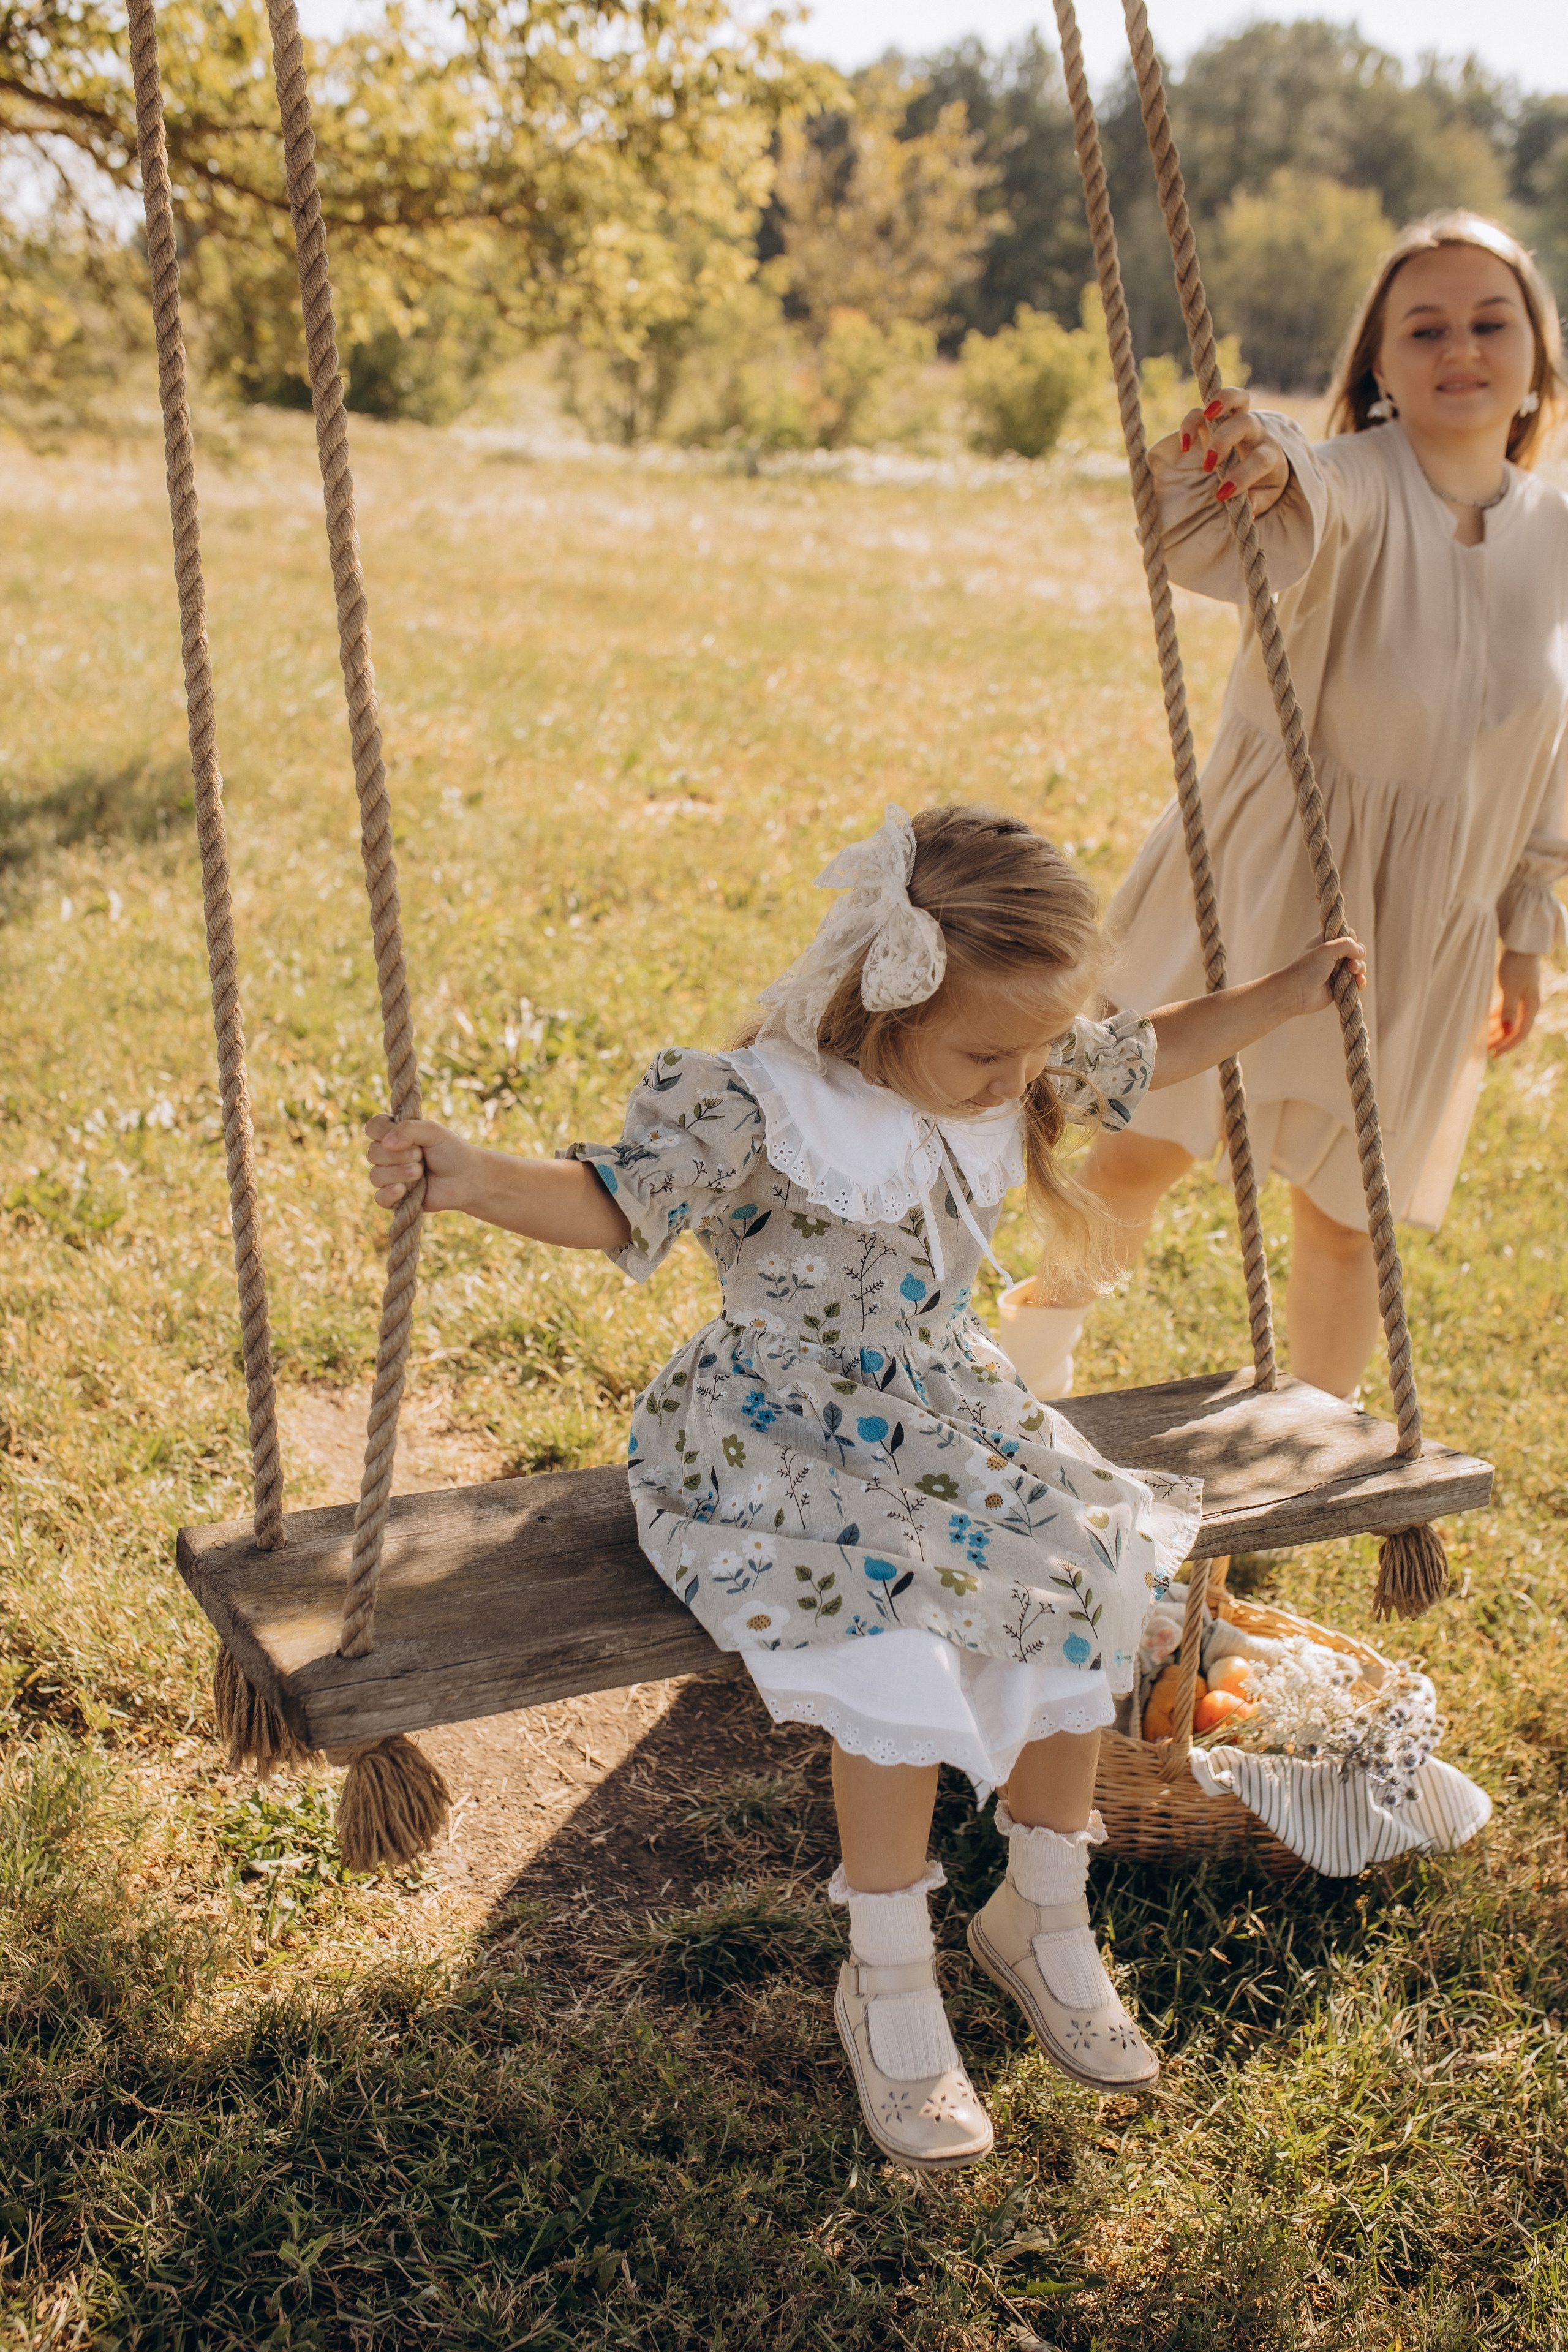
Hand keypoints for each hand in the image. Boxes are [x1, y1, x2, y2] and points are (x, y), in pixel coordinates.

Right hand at [365, 1114, 474, 1211]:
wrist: (467, 1179)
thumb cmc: (451, 1151)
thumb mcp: (433, 1132)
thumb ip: (408, 1129)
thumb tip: (386, 1143)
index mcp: (395, 1133)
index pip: (373, 1128)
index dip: (383, 1131)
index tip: (406, 1137)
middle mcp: (388, 1154)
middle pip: (373, 1153)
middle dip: (399, 1155)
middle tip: (421, 1156)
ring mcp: (390, 1176)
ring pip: (376, 1176)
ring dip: (399, 1174)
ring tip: (420, 1173)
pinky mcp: (395, 1197)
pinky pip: (379, 1198)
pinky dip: (390, 1194)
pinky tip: (403, 1191)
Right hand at [1170, 387, 1290, 516]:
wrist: (1268, 458)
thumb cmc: (1265, 481)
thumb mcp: (1266, 495)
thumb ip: (1258, 500)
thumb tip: (1248, 507)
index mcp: (1269, 454)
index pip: (1260, 459)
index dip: (1243, 475)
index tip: (1223, 494)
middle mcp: (1255, 433)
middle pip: (1246, 422)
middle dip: (1225, 439)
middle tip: (1209, 464)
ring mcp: (1237, 420)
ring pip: (1236, 397)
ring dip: (1221, 402)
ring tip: (1207, 415)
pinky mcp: (1218, 418)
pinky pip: (1204, 410)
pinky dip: (1192, 420)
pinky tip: (1185, 445)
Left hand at [1276, 932, 1367, 1017]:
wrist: (1295, 993)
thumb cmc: (1307, 968)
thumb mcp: (1326, 950)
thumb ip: (1346, 945)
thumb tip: (1361, 951)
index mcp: (1326, 941)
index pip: (1347, 935)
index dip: (1351, 939)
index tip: (1347, 945)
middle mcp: (1333, 955)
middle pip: (1356, 951)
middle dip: (1357, 957)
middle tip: (1351, 964)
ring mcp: (1337, 971)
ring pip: (1358, 966)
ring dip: (1359, 969)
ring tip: (1353, 972)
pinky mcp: (1340, 986)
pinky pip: (1356, 982)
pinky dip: (1360, 982)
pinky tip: (1359, 982)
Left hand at [1490, 950, 1540, 1054]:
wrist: (1519, 944)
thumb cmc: (1516, 964)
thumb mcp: (1510, 987)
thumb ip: (1508, 1009)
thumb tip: (1507, 1030)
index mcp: (1531, 1006)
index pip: (1520, 1033)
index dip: (1507, 1045)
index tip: (1494, 1054)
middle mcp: (1527, 1005)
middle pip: (1514, 1030)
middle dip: (1500, 1041)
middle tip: (1484, 1051)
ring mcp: (1520, 1000)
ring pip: (1507, 1022)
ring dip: (1495, 1032)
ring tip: (1481, 1041)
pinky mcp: (1512, 993)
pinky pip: (1503, 1012)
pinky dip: (1493, 1019)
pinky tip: (1482, 1025)